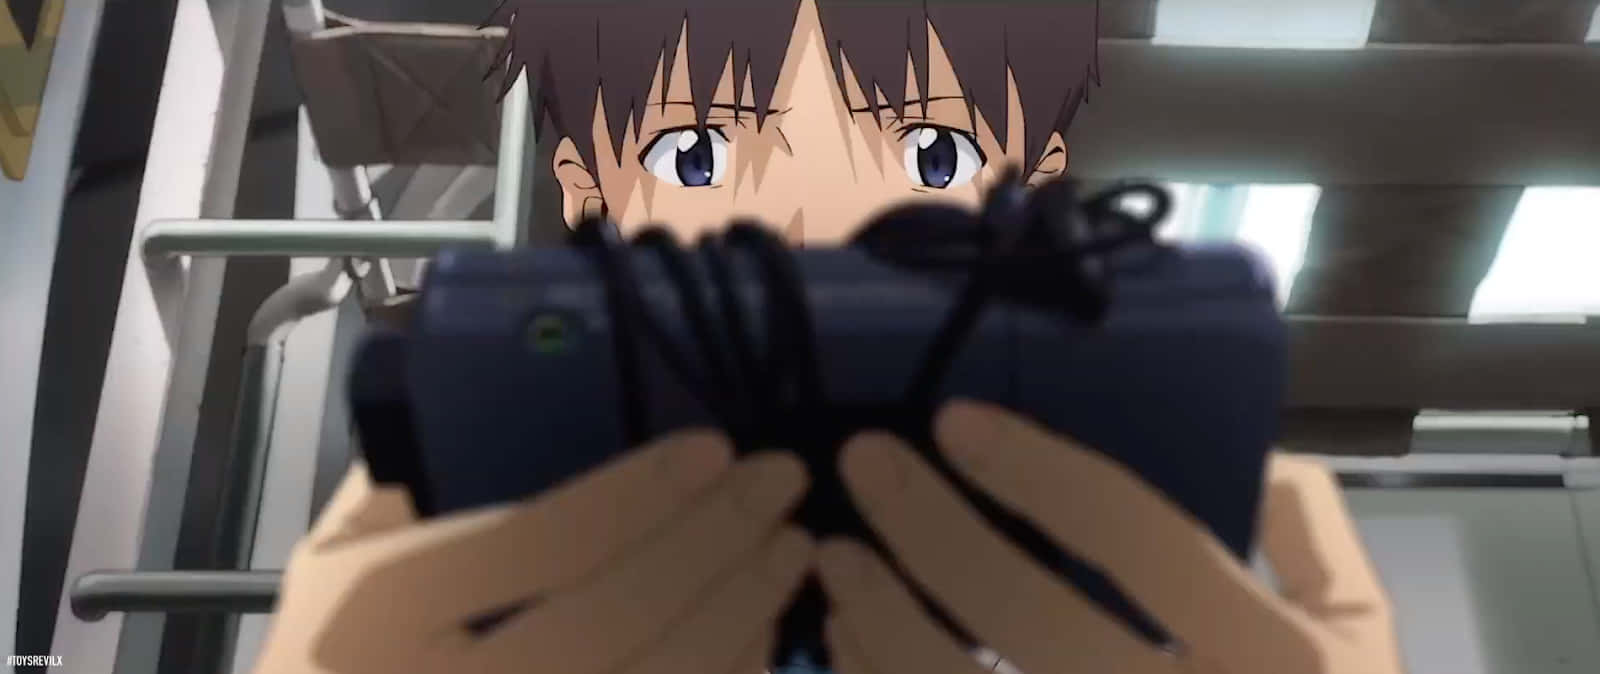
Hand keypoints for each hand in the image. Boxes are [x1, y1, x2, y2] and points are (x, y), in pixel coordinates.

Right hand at [253, 431, 811, 673]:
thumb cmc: (332, 653)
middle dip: (713, 544)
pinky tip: (757, 629)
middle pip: (614, 619)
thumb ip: (422, 469)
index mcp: (380, 612)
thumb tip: (535, 379)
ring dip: (739, 612)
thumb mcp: (342, 553)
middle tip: (779, 483)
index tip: (714, 448)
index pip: (539, 546)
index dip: (639, 495)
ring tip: (788, 549)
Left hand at [817, 400, 1403, 673]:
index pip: (1141, 541)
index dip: (1041, 473)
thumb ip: (1313, 540)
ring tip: (836, 559)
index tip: (954, 421)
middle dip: (933, 530)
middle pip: (1032, 615)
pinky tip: (854, 647)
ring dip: (884, 622)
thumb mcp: (1364, 645)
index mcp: (1276, 663)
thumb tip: (1255, 451)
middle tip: (864, 462)